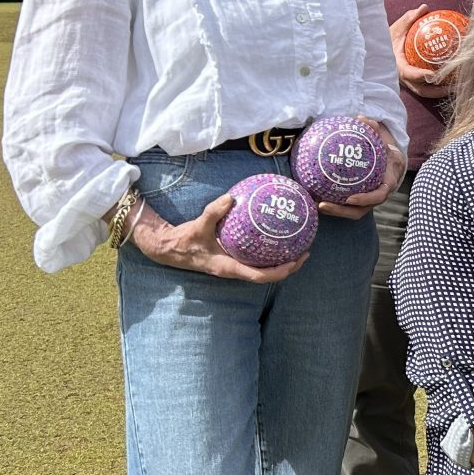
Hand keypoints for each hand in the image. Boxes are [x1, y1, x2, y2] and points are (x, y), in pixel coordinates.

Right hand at [128, 193, 307, 282]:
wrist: (168, 248)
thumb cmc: (183, 240)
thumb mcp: (197, 226)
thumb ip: (213, 212)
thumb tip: (230, 198)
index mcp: (229, 268)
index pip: (261, 276)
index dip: (281, 271)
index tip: (297, 261)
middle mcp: (234, 270)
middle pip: (268, 275)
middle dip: (288, 267)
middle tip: (306, 252)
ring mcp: (233, 266)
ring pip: (262, 269)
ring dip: (281, 262)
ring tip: (297, 246)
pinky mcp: (231, 259)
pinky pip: (254, 260)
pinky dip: (267, 253)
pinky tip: (274, 238)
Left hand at [317, 126, 406, 219]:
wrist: (392, 161)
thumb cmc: (387, 149)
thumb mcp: (383, 138)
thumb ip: (373, 128)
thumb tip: (361, 118)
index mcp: (388, 181)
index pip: (379, 195)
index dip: (366, 199)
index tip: (349, 198)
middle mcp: (379, 194)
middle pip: (362, 210)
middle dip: (342, 211)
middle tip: (322, 204)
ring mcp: (368, 200)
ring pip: (353, 212)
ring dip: (335, 211)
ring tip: (316, 204)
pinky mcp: (360, 200)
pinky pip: (347, 207)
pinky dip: (334, 205)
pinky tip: (317, 199)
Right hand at [388, 3, 453, 98]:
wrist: (379, 52)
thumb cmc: (388, 39)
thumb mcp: (396, 28)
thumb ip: (409, 18)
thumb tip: (424, 7)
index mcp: (397, 66)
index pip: (408, 74)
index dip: (419, 76)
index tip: (432, 74)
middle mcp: (402, 79)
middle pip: (420, 90)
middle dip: (436, 91)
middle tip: (452, 86)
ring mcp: (408, 84)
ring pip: (425, 92)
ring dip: (441, 92)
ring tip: (457, 87)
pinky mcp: (414, 84)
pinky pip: (428, 88)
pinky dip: (439, 86)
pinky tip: (455, 80)